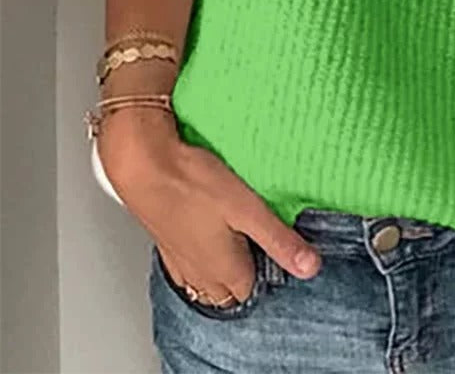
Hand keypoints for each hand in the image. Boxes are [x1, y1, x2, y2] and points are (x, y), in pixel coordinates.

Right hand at [99, 106, 320, 303]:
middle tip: (260, 242)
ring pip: (205, 277)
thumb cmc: (192, 183)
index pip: (251, 290)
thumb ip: (278, 240)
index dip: (267, 272)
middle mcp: (199, 272)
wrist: (142, 163)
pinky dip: (201, 251)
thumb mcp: (247, 210)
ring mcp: (179, 258)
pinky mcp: (165, 239)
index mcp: (223, 269)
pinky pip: (188, 259)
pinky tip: (205, 228)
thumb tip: (310, 267)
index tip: (279, 248)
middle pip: (227, 289)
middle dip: (246, 274)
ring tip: (236, 236)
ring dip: (222, 264)